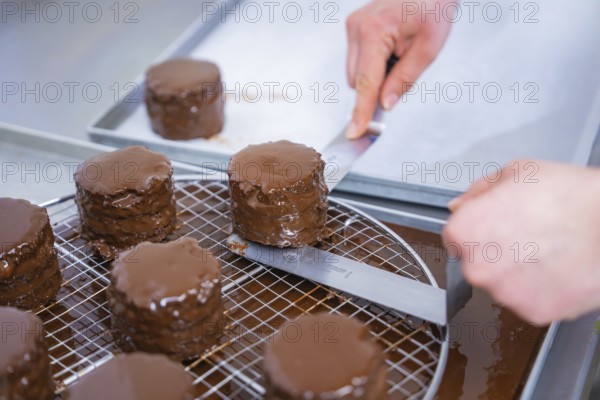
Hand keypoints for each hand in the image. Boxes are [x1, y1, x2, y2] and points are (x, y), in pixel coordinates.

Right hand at [345, 0, 454, 138]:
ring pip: (354, 72)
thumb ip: (404, 80)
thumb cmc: (432, 7)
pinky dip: (372, 63)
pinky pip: (357, 59)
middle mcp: (357, 28)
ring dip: (374, 75)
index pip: (365, 83)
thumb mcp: (427, 49)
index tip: (355, 131)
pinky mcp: (354, 26)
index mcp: (374, 32)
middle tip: (402, 72)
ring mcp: (353, 26)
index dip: (361, 111)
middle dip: (376, 87)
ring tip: (399, 54)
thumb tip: (385, 104)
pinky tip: (390, 49)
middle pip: (356, 80)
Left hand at [443, 160, 599, 324]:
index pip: (455, 237)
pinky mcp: (532, 312)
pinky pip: (529, 302)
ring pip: (503, 285)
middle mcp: (477, 267)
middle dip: (496, 252)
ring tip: (548, 250)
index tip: (497, 226)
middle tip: (529, 236)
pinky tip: (558, 269)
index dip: (479, 229)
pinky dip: (542, 291)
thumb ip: (479, 191)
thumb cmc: (570, 196)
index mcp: (465, 231)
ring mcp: (503, 294)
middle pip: (477, 264)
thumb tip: (460, 205)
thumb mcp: (518, 172)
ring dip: (518, 274)